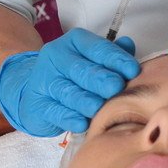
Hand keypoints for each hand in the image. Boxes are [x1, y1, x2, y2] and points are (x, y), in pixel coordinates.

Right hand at [0, 29, 138, 136]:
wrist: (34, 91)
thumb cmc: (72, 76)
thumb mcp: (91, 60)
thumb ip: (111, 54)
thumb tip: (129, 45)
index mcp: (74, 43)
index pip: (97, 48)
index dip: (116, 59)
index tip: (133, 71)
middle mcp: (57, 58)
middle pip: (82, 70)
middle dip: (101, 79)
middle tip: (116, 88)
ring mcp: (45, 82)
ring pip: (69, 92)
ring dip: (86, 101)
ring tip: (99, 107)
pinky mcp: (39, 105)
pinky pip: (57, 113)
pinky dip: (71, 119)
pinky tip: (82, 124)